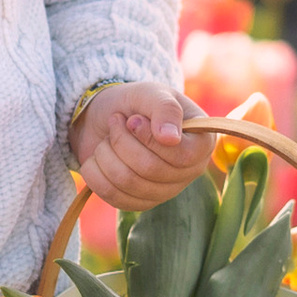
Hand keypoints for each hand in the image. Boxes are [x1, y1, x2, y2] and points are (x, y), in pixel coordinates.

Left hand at [74, 83, 211, 211]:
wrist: (107, 118)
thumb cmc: (136, 103)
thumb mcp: (151, 93)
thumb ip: (165, 109)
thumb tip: (170, 139)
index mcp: (201, 142)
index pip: (181, 155)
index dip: (149, 138)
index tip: (132, 119)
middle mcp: (189, 170)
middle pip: (150, 169)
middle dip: (121, 142)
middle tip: (115, 122)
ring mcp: (166, 190)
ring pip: (129, 183)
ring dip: (106, 155)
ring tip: (107, 139)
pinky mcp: (141, 203)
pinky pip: (113, 197)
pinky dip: (95, 173)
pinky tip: (98, 157)